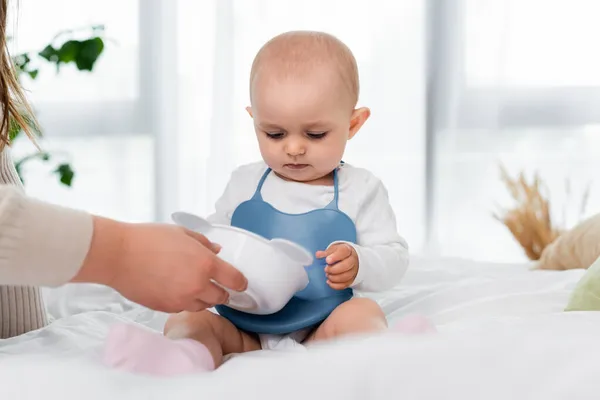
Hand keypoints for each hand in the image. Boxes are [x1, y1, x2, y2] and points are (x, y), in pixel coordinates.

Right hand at [73, 217, 247, 312]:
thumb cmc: (148, 239)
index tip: (241, 283)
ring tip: (195, 285)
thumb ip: (204, 243)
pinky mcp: (166, 308)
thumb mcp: (181, 233)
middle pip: (222, 297)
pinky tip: (178, 289)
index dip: (241, 282)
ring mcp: (181, 300)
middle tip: (218, 284)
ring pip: (204, 306)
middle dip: (222, 291)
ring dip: (204, 298)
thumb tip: (217, 250)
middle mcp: (197, 285)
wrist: (118, 255)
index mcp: (205, 264)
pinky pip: (184, 308)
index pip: (235, 280)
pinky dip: (186, 301)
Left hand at [316, 243, 358, 289]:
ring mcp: (353, 270)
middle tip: (326, 269)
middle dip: (334, 269)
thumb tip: (318, 255)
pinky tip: (329, 282)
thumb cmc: (339, 253)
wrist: (349, 257)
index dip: (335, 257)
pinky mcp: (351, 279)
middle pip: (346, 266)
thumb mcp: (333, 250)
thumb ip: (325, 253)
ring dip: (334, 278)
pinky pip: (345, 284)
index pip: (344, 252)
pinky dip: (335, 285)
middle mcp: (353, 260)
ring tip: (327, 275)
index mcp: (347, 250)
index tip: (327, 260)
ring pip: (346, 276)